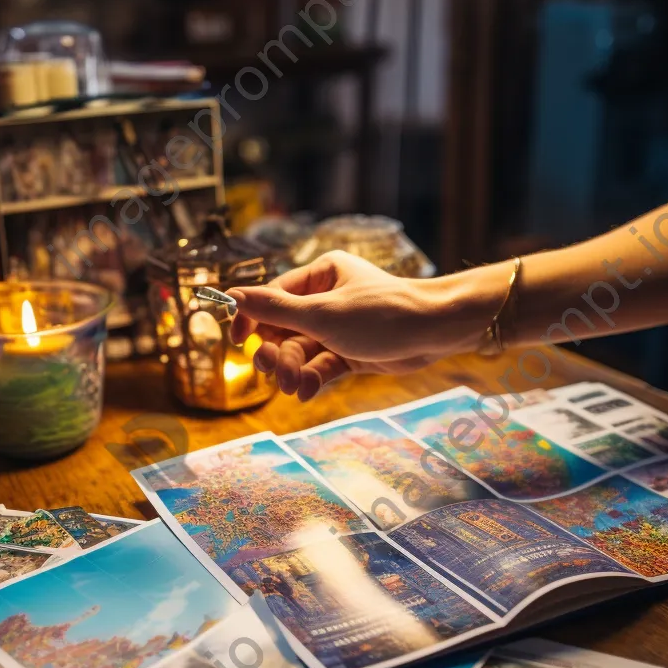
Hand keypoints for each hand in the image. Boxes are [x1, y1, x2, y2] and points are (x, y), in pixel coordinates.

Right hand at [228, 251, 483, 400]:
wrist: (435, 332)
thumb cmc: (383, 313)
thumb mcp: (323, 313)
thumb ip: (275, 309)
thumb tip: (232, 295)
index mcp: (320, 274)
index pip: (273, 296)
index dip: (252, 318)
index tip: (236, 341)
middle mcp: (327, 298)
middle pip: (284, 329)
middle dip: (278, 353)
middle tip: (272, 372)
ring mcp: (339, 327)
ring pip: (302, 351)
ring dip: (294, 370)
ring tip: (295, 386)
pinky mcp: (351, 352)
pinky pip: (321, 365)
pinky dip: (312, 378)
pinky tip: (306, 392)